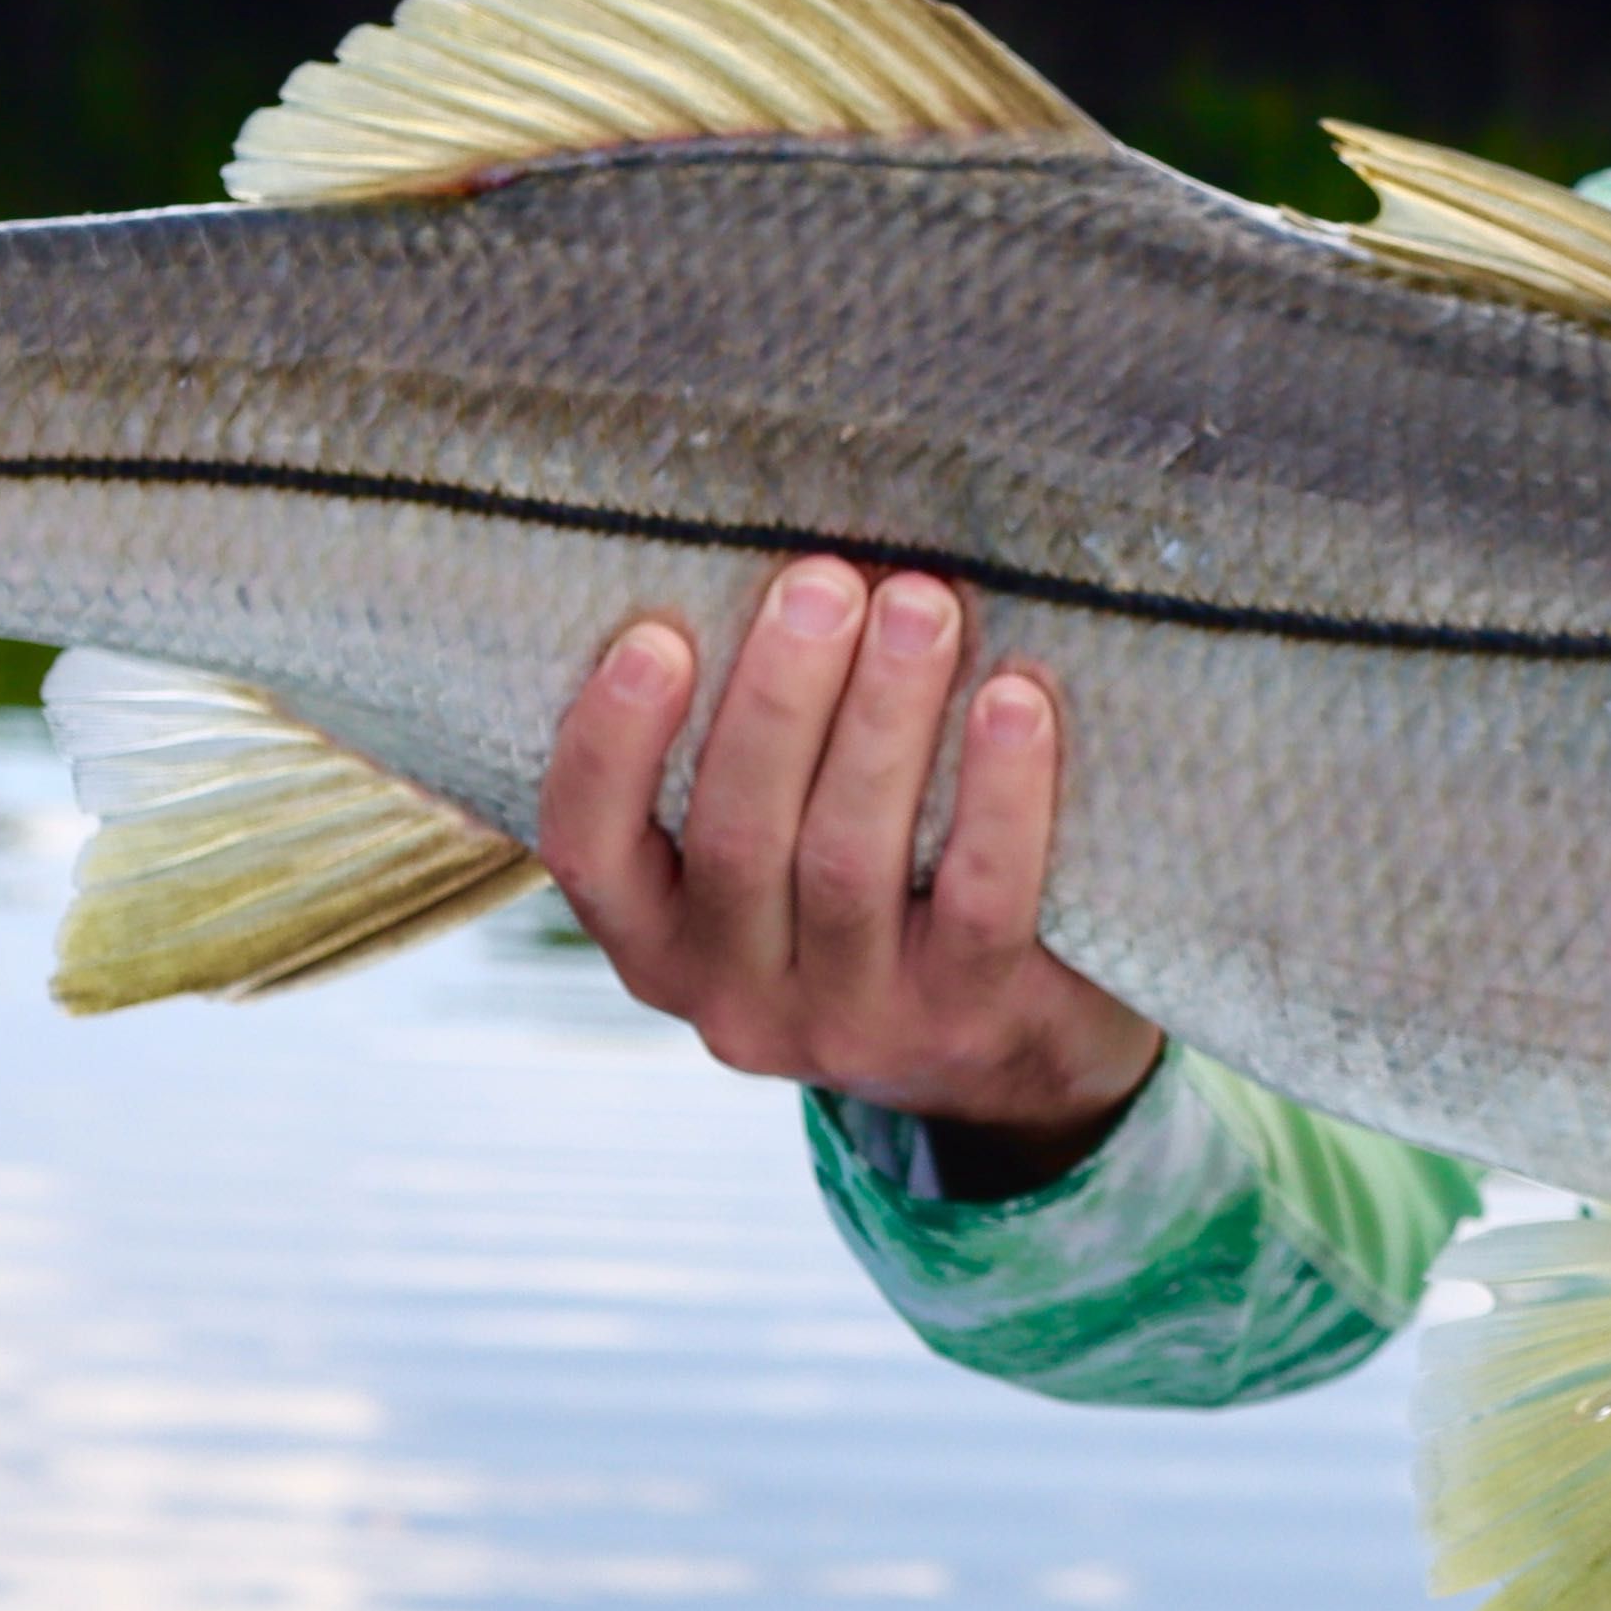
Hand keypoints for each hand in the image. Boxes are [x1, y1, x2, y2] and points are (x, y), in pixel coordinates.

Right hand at [539, 558, 1163, 1186]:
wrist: (1022, 1049)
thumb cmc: (887, 886)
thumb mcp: (784, 846)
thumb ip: (758, 749)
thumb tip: (769, 561)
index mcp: (659, 937)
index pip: (589, 848)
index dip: (609, 744)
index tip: (654, 636)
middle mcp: (734, 997)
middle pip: (738, 837)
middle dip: (780, 697)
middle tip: (823, 581)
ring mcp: (851, 1023)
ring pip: (847, 859)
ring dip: (884, 719)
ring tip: (921, 605)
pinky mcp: (967, 1022)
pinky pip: (979, 900)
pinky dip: (998, 795)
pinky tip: (1014, 701)